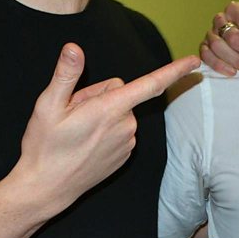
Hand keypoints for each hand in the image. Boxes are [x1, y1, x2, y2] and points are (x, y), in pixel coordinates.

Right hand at [13, 43, 199, 214]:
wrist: (45, 189)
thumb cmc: (44, 146)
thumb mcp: (47, 106)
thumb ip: (66, 75)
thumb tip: (74, 48)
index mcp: (111, 109)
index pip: (151, 84)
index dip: (174, 71)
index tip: (194, 62)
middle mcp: (126, 124)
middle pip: (119, 92)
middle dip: (98, 96)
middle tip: (72, 113)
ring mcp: (128, 141)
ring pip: (119, 111)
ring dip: (101, 115)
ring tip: (76, 131)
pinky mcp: (125, 154)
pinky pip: (119, 129)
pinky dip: (105, 130)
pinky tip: (84, 143)